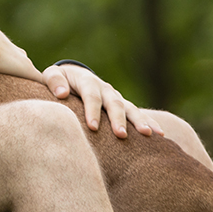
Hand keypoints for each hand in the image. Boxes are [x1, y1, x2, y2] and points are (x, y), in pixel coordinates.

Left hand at [42, 63, 164, 137]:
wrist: (73, 77)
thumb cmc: (59, 81)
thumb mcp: (51, 76)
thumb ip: (54, 82)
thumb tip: (62, 94)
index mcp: (87, 81)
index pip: (91, 95)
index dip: (92, 110)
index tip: (92, 127)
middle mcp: (105, 88)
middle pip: (114, 103)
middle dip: (118, 119)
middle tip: (121, 135)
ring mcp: (116, 97)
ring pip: (130, 108)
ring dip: (139, 121)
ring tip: (149, 134)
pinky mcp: (123, 106)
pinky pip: (138, 114)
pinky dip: (150, 122)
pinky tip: (161, 134)